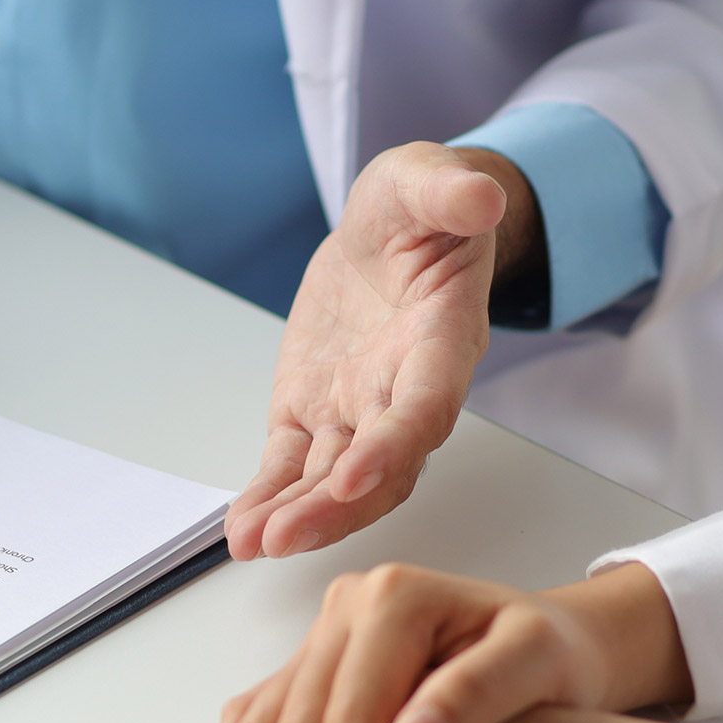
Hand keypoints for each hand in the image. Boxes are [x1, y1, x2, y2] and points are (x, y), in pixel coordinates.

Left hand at [227, 142, 537, 560]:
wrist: (393, 228)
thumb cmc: (420, 208)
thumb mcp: (427, 179)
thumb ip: (450, 190)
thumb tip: (482, 197)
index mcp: (444, 341)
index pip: (426, 406)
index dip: (394, 444)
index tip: (355, 475)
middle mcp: (405, 389)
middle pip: (382, 466)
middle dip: (336, 506)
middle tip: (286, 537)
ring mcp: (359, 407)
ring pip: (334, 478)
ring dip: (299, 515)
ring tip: (254, 544)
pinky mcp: (314, 411)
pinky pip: (292, 465)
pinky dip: (268, 498)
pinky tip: (240, 531)